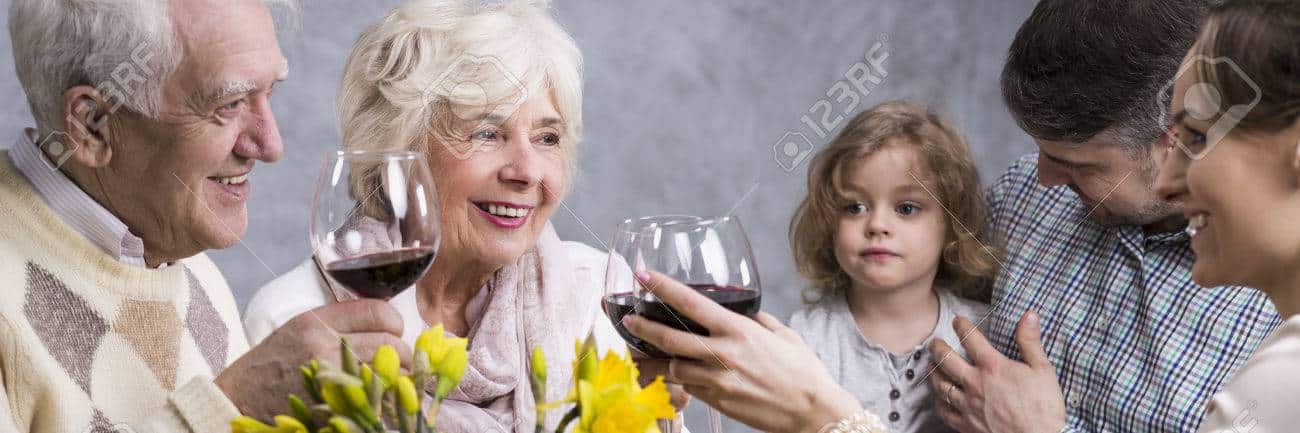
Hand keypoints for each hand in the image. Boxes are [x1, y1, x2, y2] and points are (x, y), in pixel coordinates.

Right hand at [216, 299, 410, 419]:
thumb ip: (338, 323)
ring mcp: (328, 377)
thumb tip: (386, 323)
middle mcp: (323, 344)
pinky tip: (380, 398)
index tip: (394, 331)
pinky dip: (385, 400)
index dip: (395, 323)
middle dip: (401, 354)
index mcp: (316, 321)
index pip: (378, 312)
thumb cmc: (272, 365)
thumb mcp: (299, 331)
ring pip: (388, 373)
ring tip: (392, 380)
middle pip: (390, 343)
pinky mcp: (331, 405)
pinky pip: (375, 400)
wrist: (237, 399)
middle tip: (398, 362)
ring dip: (398, 378)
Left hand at [624, 272, 861, 432]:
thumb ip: (759, 321)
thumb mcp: (783, 335)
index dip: (664, 288)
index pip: (692, 303)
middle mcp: (723, 353)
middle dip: (642, 328)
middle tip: (627, 320)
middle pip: (670, 337)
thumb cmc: (803, 371)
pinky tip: (670, 375)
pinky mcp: (717, 402)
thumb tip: (746, 314)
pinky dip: (677, 380)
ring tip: (639, 353)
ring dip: (654, 359)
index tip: (643, 277)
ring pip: (672, 367)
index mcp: (739, 330)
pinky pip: (688, 388)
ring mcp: (718, 380)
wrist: (813, 411)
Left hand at [928, 311, 1065, 432]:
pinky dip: (939, 401)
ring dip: (934, 372)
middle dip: (937, 347)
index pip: (970, 339)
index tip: (957, 320)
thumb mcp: (1043, 370)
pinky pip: (944, 410)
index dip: (961, 326)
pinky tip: (939, 398)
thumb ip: (1030, 341)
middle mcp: (975, 384)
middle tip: (934, 342)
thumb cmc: (1044, 408)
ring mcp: (968, 405)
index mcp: (993, 367)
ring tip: (932, 366)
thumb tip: (1029, 315)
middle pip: (945, 359)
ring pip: (940, 384)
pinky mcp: (966, 424)